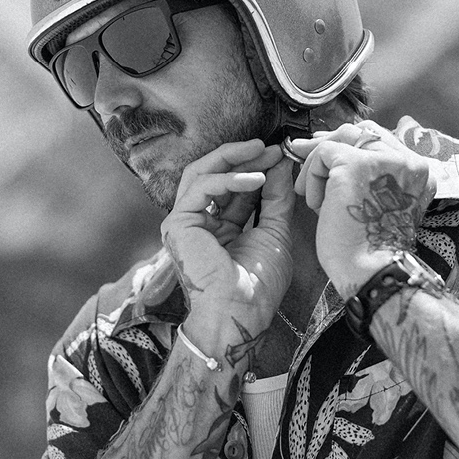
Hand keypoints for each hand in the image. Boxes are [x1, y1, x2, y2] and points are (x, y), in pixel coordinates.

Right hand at [160, 139, 294, 356]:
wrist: (242, 312)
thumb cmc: (257, 285)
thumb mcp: (274, 231)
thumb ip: (275, 198)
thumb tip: (280, 165)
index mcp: (219, 227)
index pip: (232, 186)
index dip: (254, 167)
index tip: (279, 155)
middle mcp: (198, 222)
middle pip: (212, 173)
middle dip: (241, 157)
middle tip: (268, 146)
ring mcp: (184, 222)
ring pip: (201, 173)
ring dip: (234, 159)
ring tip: (262, 154)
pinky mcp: (177, 223)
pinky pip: (202, 187)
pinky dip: (229, 179)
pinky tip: (255, 179)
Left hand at [288, 122, 434, 297]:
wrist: (371, 271)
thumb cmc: (368, 250)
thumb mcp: (379, 206)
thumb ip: (372, 179)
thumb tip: (334, 149)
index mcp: (418, 172)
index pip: (381, 141)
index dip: (349, 144)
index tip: (326, 153)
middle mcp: (407, 160)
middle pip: (362, 132)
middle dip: (329, 141)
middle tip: (301, 150)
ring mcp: (383, 160)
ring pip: (342, 139)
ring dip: (319, 163)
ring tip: (312, 196)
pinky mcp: (356, 165)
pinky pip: (324, 154)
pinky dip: (312, 177)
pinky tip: (316, 206)